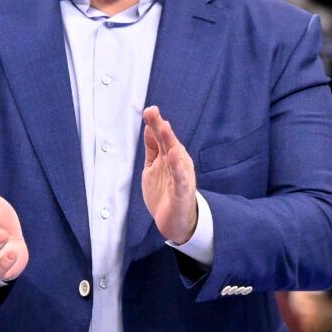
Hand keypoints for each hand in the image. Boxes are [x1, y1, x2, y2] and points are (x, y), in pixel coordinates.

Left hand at [141, 106, 197, 244]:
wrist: (177, 221)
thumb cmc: (166, 192)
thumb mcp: (154, 167)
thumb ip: (153, 149)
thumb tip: (149, 128)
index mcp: (170, 158)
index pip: (161, 138)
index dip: (155, 125)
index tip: (148, 110)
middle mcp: (178, 164)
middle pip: (168, 143)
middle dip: (160, 127)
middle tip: (152, 111)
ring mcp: (182, 176)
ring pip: (175, 156)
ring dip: (170, 141)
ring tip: (164, 127)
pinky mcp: (183, 191)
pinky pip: (181, 177)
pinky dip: (177, 165)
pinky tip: (173, 154)